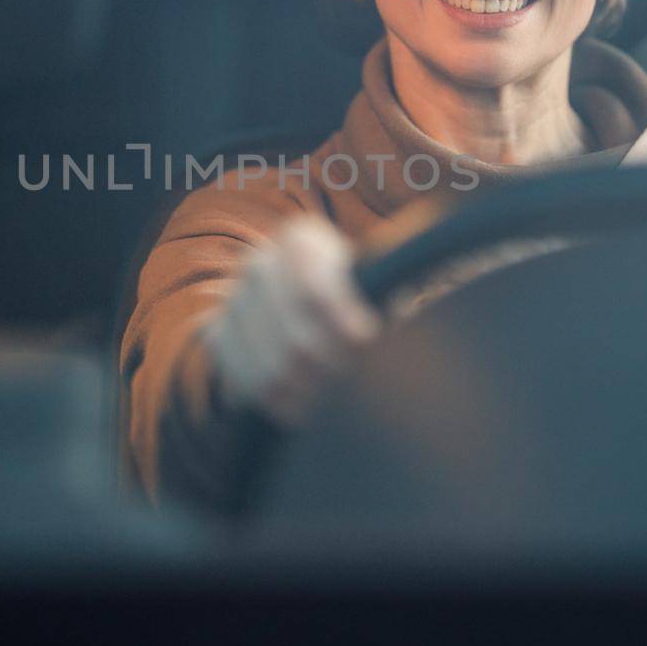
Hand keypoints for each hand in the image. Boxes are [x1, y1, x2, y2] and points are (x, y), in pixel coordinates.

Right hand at [202, 215, 381, 426]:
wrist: (300, 312)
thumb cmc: (356, 296)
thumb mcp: (377, 278)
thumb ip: (397, 271)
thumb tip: (429, 247)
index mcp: (300, 240)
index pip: (315, 291)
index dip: (343, 324)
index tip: (368, 340)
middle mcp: (258, 264)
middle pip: (296, 339)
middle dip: (332, 368)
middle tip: (353, 377)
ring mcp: (232, 301)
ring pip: (271, 369)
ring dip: (309, 392)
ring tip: (333, 394)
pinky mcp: (217, 335)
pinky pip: (246, 383)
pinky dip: (280, 402)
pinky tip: (305, 404)